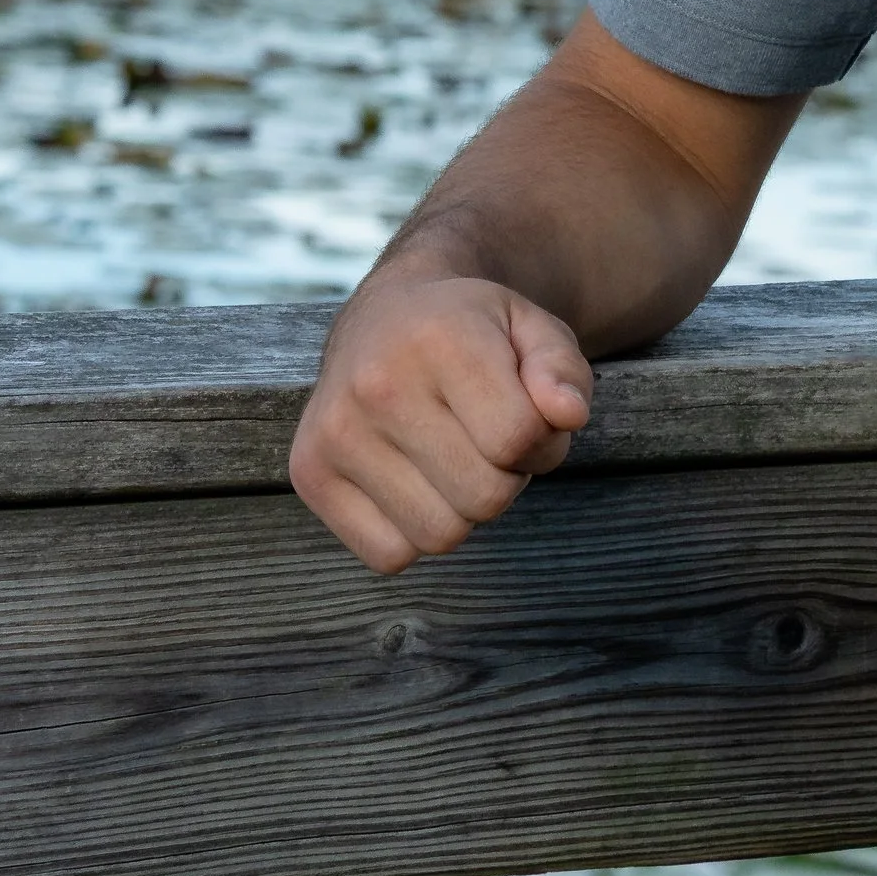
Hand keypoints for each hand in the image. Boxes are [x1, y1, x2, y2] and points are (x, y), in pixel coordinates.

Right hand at [290, 272, 593, 572]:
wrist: (382, 319)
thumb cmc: (471, 333)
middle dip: (506, 477)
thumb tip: (567, 415)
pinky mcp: (309, 474)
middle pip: (484, 496)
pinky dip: (414, 533)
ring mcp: (335, 433)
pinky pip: (390, 555)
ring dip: (463, 509)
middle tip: (489, 440)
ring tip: (453, 457)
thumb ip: (563, 369)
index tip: (530, 418)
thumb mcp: (532, 329)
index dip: (545, 441)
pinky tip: (413, 480)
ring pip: (439, 535)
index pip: (519, 438)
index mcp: (441, 338)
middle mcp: (377, 384)